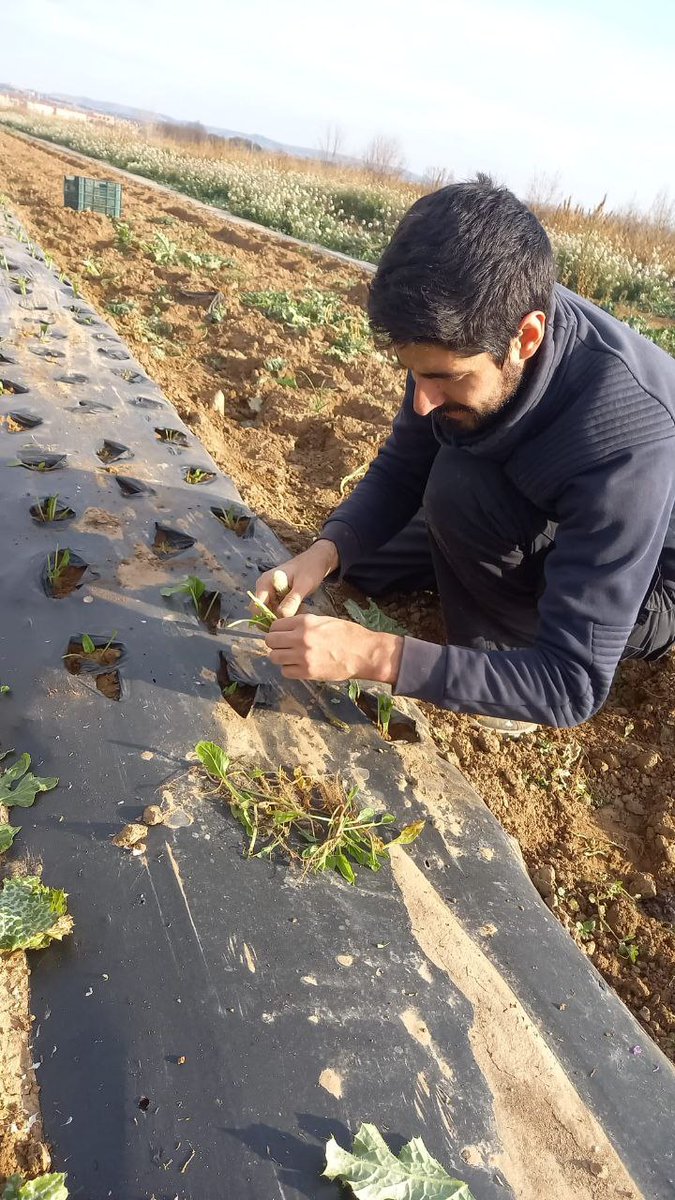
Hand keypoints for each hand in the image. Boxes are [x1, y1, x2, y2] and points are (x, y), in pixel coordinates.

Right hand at [256, 540, 338, 616]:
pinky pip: (280, 611)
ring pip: (273, 613)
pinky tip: (302, 607)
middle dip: (278, 618)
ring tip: (302, 609)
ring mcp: (271, 593)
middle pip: (263, 612)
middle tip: (296, 615)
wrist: (317, 560)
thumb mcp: (303, 585)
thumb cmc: (310, 568)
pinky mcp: (278, 597)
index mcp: (265, 583)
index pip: (256, 607)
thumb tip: (281, 616)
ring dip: (286, 616)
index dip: (266, 618)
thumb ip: (292, 600)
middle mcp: (264, 589)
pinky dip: (290, 612)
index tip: (284, 622)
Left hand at [265, 614, 402, 683]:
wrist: (364, 653)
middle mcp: (300, 638)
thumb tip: (286, 628)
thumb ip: (303, 623)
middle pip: (270, 641)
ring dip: (280, 657)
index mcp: (305, 622)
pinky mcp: (307, 672)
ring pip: (274, 657)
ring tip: (291, 657)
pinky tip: (298, 666)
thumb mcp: (324, 620)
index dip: (276, 630)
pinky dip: (289, 669)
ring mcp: (302, 657)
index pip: (275, 625)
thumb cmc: (348, 634)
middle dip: (274, 643)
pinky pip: (285, 671)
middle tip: (283, 646)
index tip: (281, 634)